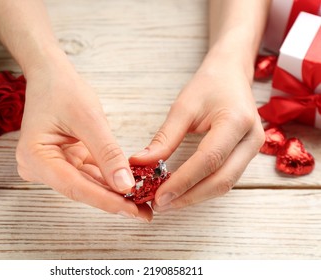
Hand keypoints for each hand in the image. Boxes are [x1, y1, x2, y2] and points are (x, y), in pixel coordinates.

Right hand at [16, 51, 151, 221]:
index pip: (75, 186)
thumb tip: (126, 185)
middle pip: (81, 189)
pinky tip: (130, 186)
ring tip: (142, 201)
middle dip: (113, 199)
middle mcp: (39, 167)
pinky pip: (88, 173)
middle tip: (144, 212)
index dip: (106, 200)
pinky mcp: (62, 162)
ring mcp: (50, 166)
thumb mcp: (89, 119)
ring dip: (114, 191)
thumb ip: (107, 153)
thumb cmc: (63, 90)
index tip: (132, 210)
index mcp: (35, 156)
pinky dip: (109, 178)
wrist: (51, 76)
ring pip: (87, 184)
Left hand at [129, 58, 264, 211]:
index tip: (158, 195)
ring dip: (195, 196)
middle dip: (189, 196)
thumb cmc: (208, 85)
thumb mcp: (183, 107)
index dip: (183, 181)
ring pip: (225, 184)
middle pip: (222, 180)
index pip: (208, 160)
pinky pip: (226, 178)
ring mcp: (253, 149)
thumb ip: (165, 138)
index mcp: (236, 121)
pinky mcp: (247, 155)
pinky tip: (183, 191)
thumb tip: (141, 163)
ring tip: (168, 201)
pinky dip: (203, 188)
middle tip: (160, 204)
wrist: (231, 74)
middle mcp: (251, 139)